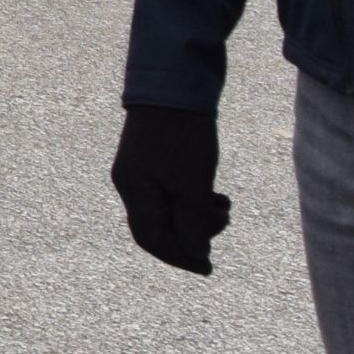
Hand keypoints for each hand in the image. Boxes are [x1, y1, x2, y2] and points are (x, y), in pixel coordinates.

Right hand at [110, 103, 227, 274]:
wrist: (175, 85)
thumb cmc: (184, 134)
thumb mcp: (194, 183)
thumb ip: (193, 222)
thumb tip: (195, 256)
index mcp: (135, 191)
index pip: (153, 240)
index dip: (180, 258)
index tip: (207, 268)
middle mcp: (131, 184)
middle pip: (158, 227)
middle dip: (191, 235)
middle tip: (222, 222)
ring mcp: (139, 172)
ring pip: (166, 211)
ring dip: (196, 216)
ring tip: (222, 205)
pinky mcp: (151, 161)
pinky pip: (169, 194)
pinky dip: (191, 200)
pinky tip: (213, 193)